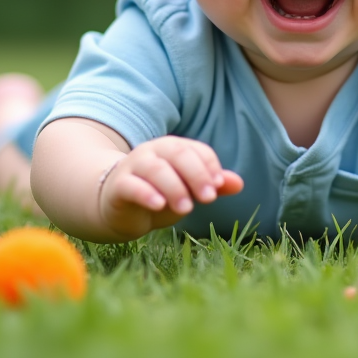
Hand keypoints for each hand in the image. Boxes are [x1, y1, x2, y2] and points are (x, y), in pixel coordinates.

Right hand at [97, 136, 242, 240]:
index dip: (210, 166)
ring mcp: (133, 166)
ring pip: (155, 168)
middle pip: (178, 154)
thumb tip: (239, 184)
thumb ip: (211, 185)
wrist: (118, 208)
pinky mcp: (118, 186)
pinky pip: (131, 185)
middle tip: (209, 198)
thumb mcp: (188, 191)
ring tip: (186, 208)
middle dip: (196, 175)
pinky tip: (158, 205)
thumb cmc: (159, 194)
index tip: (219, 186)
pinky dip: (146, 193)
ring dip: (174, 187)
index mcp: (173, 149)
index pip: (196, 150)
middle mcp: (153, 152)